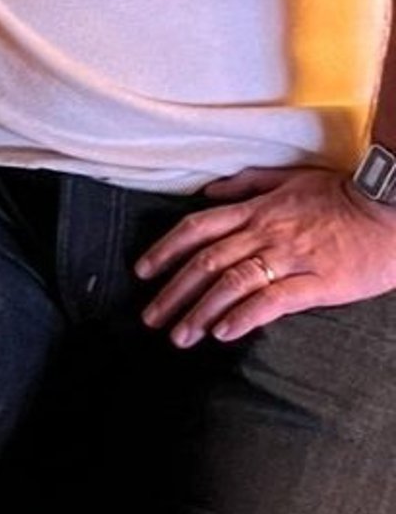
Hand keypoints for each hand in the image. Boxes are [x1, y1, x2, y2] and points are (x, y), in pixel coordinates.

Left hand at [135, 163, 395, 345]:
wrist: (388, 206)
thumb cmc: (339, 193)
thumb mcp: (287, 177)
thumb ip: (245, 185)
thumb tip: (208, 193)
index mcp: (254, 210)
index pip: (197, 228)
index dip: (165, 249)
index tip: (142, 272)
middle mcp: (264, 233)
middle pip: (206, 262)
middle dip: (173, 292)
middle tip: (150, 318)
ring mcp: (290, 257)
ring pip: (233, 283)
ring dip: (201, 311)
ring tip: (181, 335)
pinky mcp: (318, 282)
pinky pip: (274, 300)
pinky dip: (245, 315)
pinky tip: (224, 332)